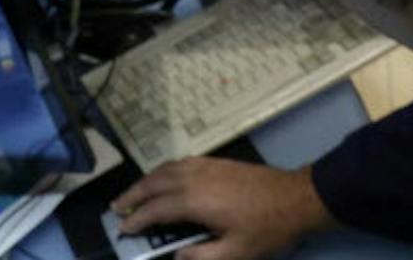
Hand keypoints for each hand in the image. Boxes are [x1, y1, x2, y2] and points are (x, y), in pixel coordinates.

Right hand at [112, 157, 331, 259]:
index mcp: (194, 201)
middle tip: (117, 208)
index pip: (155, 210)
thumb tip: (176, 255)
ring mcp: (203, 166)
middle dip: (133, 196)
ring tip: (134, 194)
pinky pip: (178, 163)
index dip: (137, 220)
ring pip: (164, 169)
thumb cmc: (266, 229)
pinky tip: (163, 179)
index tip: (123, 229)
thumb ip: (201, 256)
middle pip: (153, 183)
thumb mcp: (235, 253)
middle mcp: (192, 178)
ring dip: (145, 181)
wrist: (296, 197)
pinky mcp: (214, 161)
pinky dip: (162, 171)